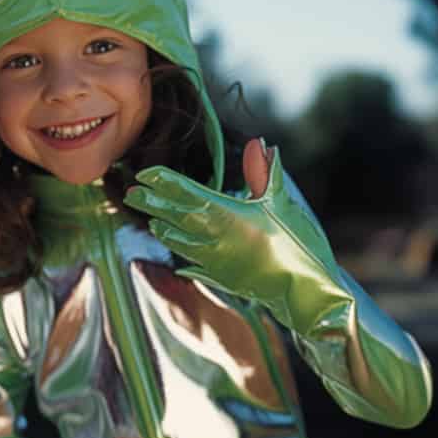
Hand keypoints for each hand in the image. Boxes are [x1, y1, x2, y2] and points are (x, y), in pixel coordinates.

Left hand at [124, 137, 343, 332]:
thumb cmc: (298, 244)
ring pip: (179, 241)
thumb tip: (259, 144)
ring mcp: (213, 261)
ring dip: (163, 228)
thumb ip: (264, 173)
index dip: (164, 182)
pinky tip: (177, 249)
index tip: (144, 173)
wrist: (305, 293)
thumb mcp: (281, 203)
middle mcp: (212, 238)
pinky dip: (181, 250)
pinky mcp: (220, 278)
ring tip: (151, 220)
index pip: (186, 193)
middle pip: (174, 216)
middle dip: (152, 203)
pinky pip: (192, 261)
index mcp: (225, 215)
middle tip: (131, 192)